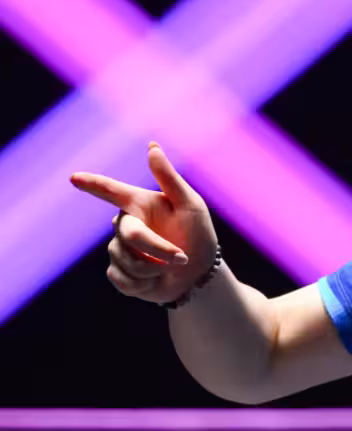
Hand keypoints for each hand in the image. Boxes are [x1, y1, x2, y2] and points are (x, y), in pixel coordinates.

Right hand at [70, 142, 218, 304]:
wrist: (198, 274)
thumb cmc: (198, 234)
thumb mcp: (189, 204)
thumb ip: (169, 178)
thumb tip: (152, 147)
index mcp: (139, 203)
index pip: (111, 191)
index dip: (92, 184)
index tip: (74, 178)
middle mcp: (124, 223)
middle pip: (129, 235)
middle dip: (157, 249)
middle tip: (181, 257)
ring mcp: (119, 248)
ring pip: (126, 260)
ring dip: (154, 269)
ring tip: (169, 266)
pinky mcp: (118, 271)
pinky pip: (123, 279)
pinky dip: (145, 284)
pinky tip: (156, 280)